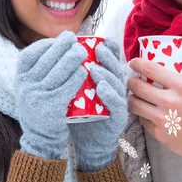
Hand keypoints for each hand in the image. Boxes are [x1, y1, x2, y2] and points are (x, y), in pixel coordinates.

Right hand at [15, 30, 87, 159]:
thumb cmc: (40, 103)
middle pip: (48, 59)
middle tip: (74, 39)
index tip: (59, 39)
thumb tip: (58, 41)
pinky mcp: (52, 108)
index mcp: (19, 78)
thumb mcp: (31, 85)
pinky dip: (77, 76)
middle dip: (63, 46)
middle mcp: (25, 87)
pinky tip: (84, 70)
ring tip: (82, 51)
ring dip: (73, 58)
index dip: (46, 43)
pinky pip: (68, 86)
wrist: (41, 137)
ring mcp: (37, 97)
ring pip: (59, 70)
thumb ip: (39, 67)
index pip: (31, 53)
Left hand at [69, 38, 128, 171]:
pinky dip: (109, 94)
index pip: (112, 61)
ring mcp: (119, 102)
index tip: (103, 39)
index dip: (111, 50)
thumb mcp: (79, 90)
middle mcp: (117, 88)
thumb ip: (76, 75)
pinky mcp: (118, 117)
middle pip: (116, 69)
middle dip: (108, 57)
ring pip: (116, 84)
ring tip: (94, 68)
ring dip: (106, 74)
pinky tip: (101, 88)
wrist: (89, 142)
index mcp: (109, 80)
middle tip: (98, 48)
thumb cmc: (82, 113)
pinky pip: (116, 103)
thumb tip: (62, 54)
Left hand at [127, 33, 181, 159]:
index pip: (150, 70)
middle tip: (131, 80)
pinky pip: (142, 120)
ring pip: (135, 105)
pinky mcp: (159, 134)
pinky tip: (146, 111)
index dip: (137, 64)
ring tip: (135, 95)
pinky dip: (142, 114)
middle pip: (137, 88)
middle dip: (130, 81)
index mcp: (181, 86)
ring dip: (132, 98)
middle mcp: (169, 102)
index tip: (133, 62)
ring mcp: (162, 119)